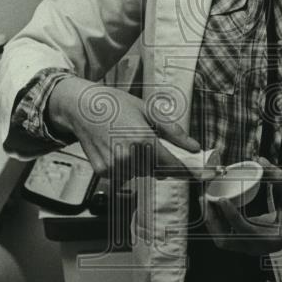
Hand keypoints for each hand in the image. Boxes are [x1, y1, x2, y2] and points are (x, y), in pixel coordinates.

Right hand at [48, 76, 201, 183]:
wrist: (82, 108)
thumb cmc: (115, 105)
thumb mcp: (148, 111)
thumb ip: (173, 132)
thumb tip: (193, 147)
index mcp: (143, 140)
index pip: (172, 165)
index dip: (187, 172)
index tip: (199, 176)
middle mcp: (129, 157)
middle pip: (157, 171)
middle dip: (160, 161)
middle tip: (148, 142)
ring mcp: (115, 167)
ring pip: (141, 174)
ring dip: (142, 164)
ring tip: (128, 141)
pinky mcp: (103, 172)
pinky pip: (124, 176)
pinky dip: (126, 167)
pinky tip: (116, 148)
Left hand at [204, 158, 281, 255]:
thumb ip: (279, 179)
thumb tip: (261, 160)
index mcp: (271, 239)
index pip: (245, 230)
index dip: (231, 215)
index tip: (220, 199)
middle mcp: (257, 248)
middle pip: (226, 240)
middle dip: (212, 220)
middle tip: (206, 199)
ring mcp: (249, 248)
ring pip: (222, 240)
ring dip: (211, 221)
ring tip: (205, 200)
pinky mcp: (244, 243)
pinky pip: (225, 236)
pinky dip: (216, 222)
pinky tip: (212, 206)